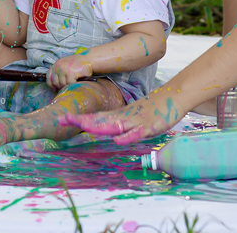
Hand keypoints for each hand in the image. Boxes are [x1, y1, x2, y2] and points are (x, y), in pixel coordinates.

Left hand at [47, 55, 92, 88]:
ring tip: (73, 81)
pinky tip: (76, 81)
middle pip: (55, 82)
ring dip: (68, 85)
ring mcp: (63, 70)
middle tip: (68, 85)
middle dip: (61, 86)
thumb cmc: (78, 64)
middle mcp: (58, 66)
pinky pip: (69, 84)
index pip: (48, 76)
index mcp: (56, 64)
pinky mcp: (70, 73)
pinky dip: (73, 84)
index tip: (54, 88)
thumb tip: (55, 86)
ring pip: (62, 84)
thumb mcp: (65, 65)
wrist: (88, 59)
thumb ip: (59, 72)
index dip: (51, 84)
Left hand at [64, 86, 189, 144]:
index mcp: (120, 116)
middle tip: (63, 118)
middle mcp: (125, 117)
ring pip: (115, 125)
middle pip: (101, 120)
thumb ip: (119, 122)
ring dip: (98, 127)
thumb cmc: (152, 109)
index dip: (80, 118)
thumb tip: (104, 129)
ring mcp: (137, 121)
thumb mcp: (133, 116)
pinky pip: (136, 133)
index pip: (96, 117)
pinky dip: (126, 137)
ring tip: (82, 126)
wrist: (174, 96)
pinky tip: (117, 140)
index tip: (62, 117)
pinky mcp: (149, 127)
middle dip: (82, 121)